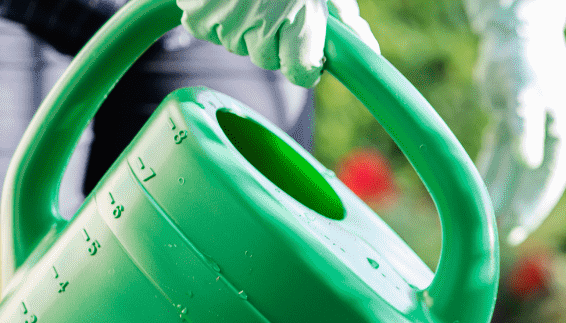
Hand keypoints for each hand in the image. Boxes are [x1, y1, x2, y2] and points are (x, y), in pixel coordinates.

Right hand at [177, 0, 379, 87]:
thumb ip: (346, 18)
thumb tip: (370, 48)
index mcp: (300, 16)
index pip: (301, 73)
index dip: (304, 63)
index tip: (304, 51)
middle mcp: (262, 23)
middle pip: (265, 59)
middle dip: (271, 37)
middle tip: (272, 4)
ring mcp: (225, 19)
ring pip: (234, 44)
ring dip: (240, 24)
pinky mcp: (195, 12)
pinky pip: (203, 28)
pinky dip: (211, 13)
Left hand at [467, 0, 565, 244]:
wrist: (517, 30)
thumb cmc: (526, 60)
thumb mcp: (527, 93)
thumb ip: (526, 128)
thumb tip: (530, 164)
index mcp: (563, 135)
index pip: (549, 180)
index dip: (534, 206)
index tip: (518, 228)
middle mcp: (549, 137)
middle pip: (532, 182)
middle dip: (516, 209)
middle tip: (500, 237)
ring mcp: (529, 131)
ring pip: (513, 172)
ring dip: (500, 196)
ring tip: (485, 223)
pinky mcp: (509, 122)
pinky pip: (498, 157)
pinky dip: (489, 175)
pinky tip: (476, 193)